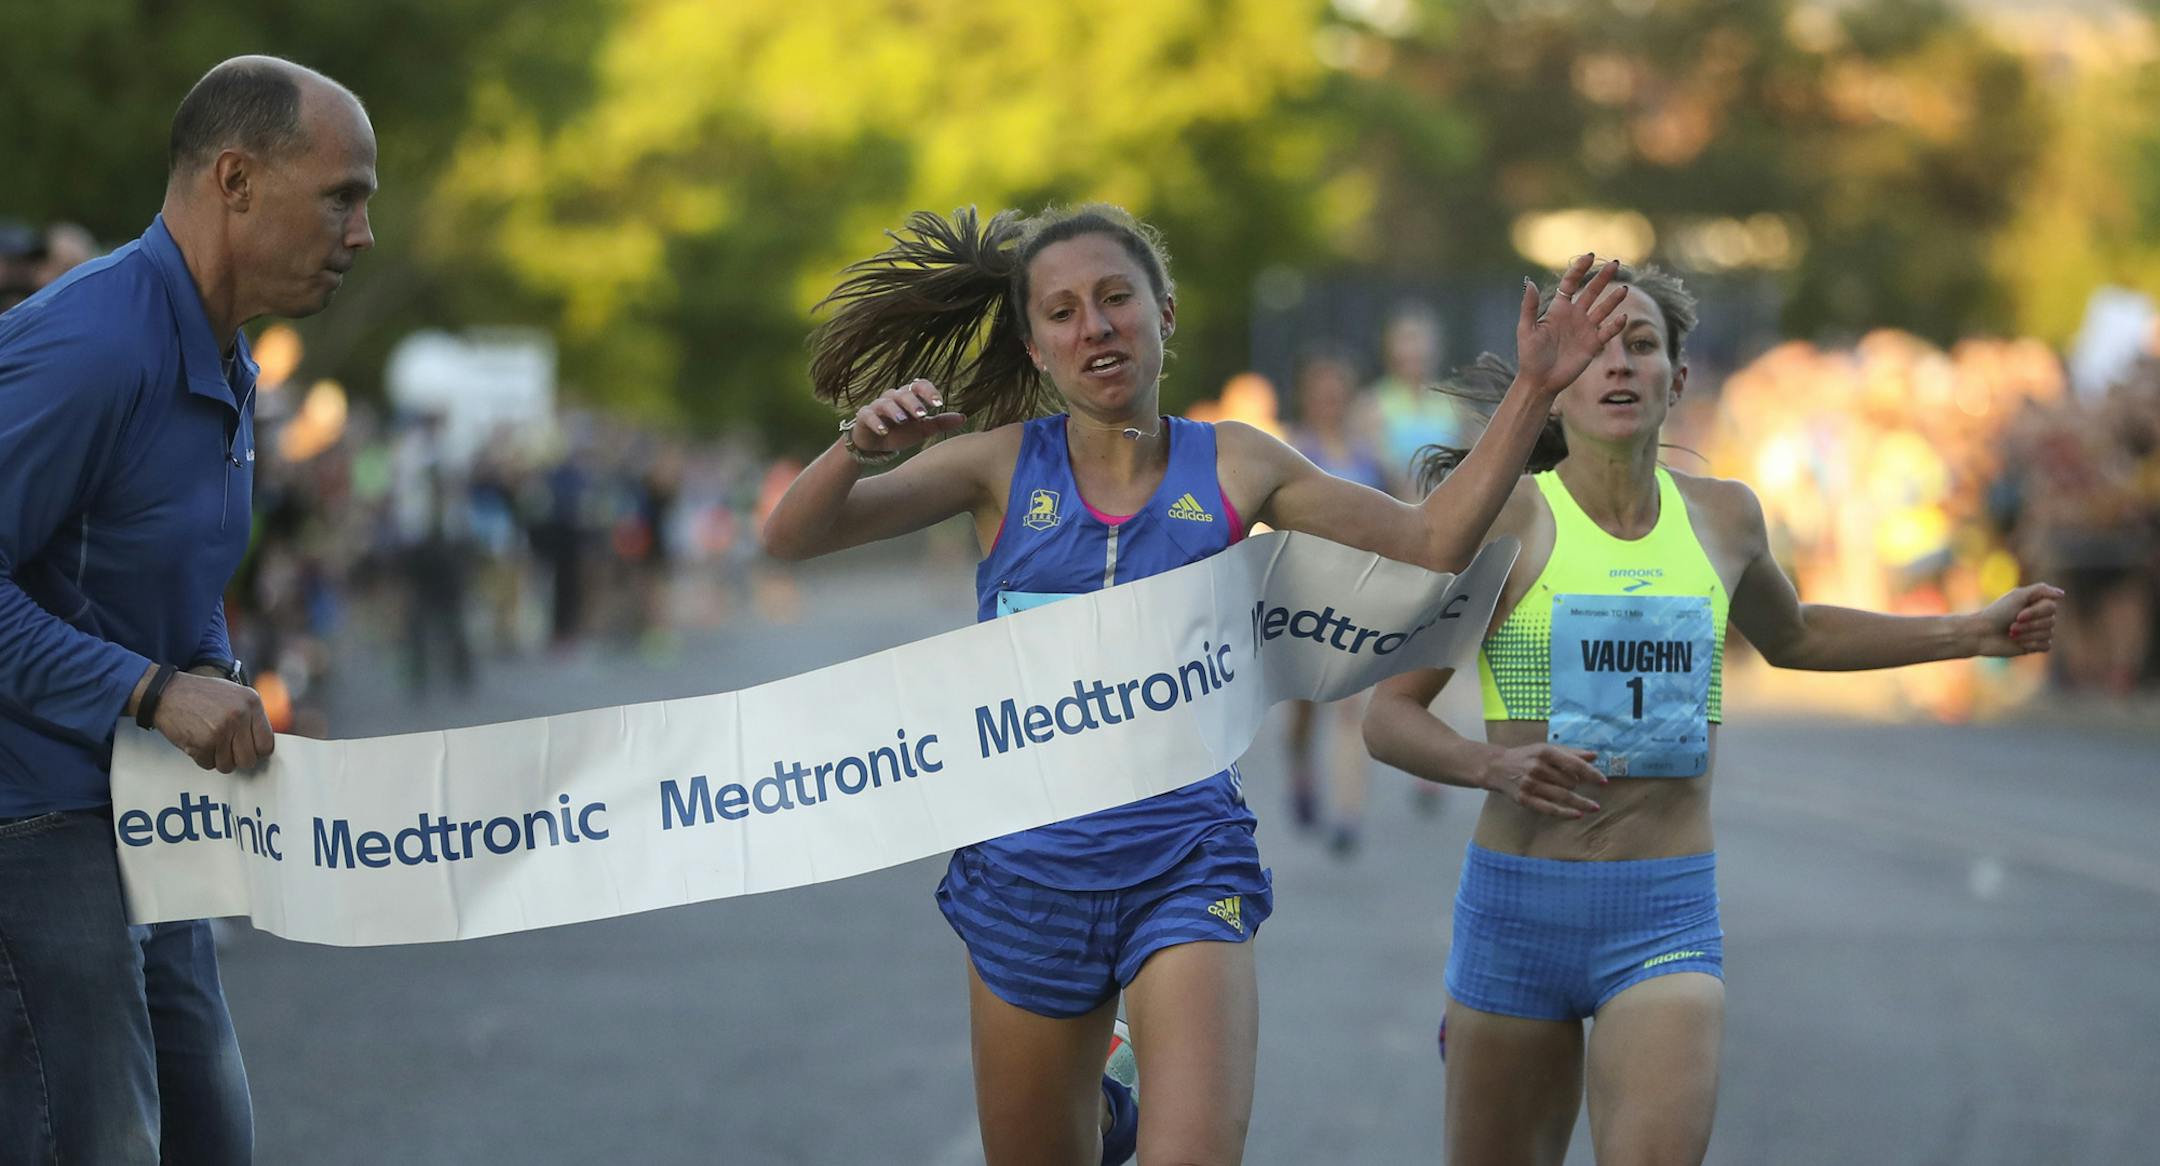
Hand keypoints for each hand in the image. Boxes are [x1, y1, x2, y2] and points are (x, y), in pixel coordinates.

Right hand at [154, 672, 274, 772]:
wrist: (167, 692)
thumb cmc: (200, 695)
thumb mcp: (234, 694)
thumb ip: (251, 715)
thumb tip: (262, 742)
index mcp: (251, 702)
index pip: (267, 743)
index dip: (256, 751)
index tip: (248, 750)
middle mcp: (239, 716)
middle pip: (249, 759)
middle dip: (237, 758)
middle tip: (227, 750)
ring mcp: (221, 730)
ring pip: (229, 765)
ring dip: (218, 759)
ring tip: (210, 743)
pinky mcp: (203, 743)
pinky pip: (209, 765)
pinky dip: (202, 758)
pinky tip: (198, 742)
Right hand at [845, 379, 967, 453]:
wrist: (875, 445)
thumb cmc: (901, 432)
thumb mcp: (922, 428)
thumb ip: (940, 422)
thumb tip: (964, 417)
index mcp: (909, 396)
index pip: (919, 385)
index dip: (929, 392)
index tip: (939, 403)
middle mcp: (893, 397)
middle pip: (903, 393)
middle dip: (913, 403)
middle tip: (922, 414)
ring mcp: (877, 406)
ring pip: (886, 403)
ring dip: (895, 411)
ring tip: (903, 420)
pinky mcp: (864, 417)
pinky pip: (868, 416)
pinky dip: (876, 422)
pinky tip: (883, 431)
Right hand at [1481, 743, 1605, 818]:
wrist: (1496, 767)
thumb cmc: (1525, 756)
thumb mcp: (1546, 749)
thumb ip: (1570, 753)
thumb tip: (1594, 756)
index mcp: (1545, 752)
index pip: (1574, 764)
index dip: (1591, 774)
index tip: (1604, 782)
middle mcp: (1538, 767)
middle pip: (1570, 782)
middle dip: (1577, 785)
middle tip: (1576, 786)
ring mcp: (1530, 784)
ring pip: (1563, 796)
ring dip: (1579, 802)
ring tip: (1593, 807)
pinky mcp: (1525, 799)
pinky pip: (1550, 809)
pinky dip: (1565, 812)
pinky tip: (1578, 814)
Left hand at [1514, 254, 1628, 399]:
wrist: (1540, 381)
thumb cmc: (1530, 355)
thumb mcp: (1526, 330)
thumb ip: (1529, 307)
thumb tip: (1529, 282)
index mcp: (1558, 309)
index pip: (1571, 283)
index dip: (1580, 269)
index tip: (1590, 256)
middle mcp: (1574, 315)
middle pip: (1592, 291)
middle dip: (1603, 278)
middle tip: (1616, 263)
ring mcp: (1585, 329)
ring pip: (1603, 309)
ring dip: (1613, 299)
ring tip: (1624, 289)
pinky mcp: (1593, 344)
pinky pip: (1607, 331)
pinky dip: (1615, 325)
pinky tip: (1622, 318)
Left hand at [1973, 582, 2063, 656]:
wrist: (1982, 634)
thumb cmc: (1997, 613)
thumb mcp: (2017, 595)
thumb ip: (2040, 590)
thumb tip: (2062, 594)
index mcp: (2037, 603)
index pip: (2051, 607)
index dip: (2035, 612)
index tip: (2018, 615)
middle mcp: (2041, 617)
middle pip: (2051, 621)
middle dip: (2029, 625)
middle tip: (2011, 625)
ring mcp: (2038, 631)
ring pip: (2048, 633)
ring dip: (2027, 634)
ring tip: (2011, 633)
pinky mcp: (2035, 645)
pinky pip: (2045, 645)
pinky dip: (2031, 644)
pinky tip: (2018, 643)